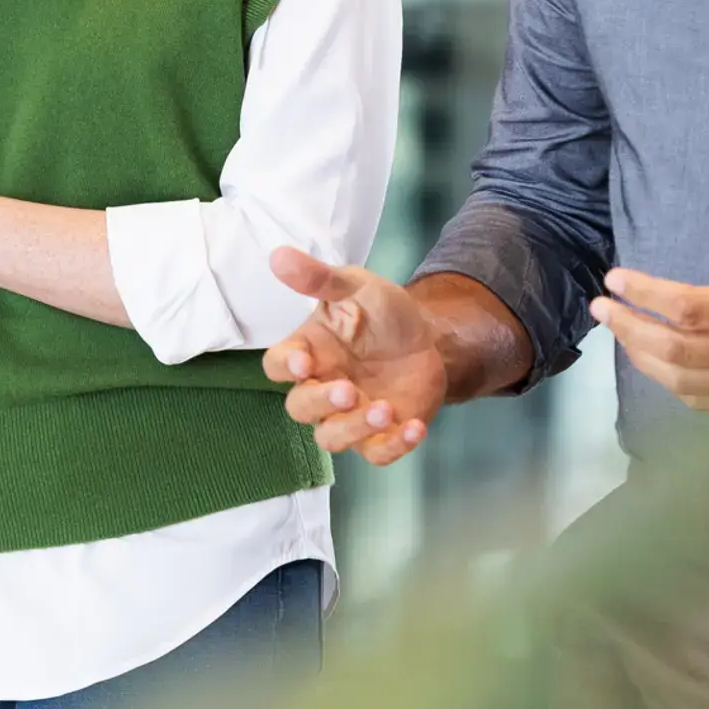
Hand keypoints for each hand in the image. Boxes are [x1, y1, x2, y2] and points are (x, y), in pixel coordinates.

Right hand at [263, 250, 448, 464]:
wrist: (430, 338)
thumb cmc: (382, 312)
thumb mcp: (356, 287)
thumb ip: (319, 278)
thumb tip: (279, 256)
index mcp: (309, 351)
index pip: (278, 365)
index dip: (286, 368)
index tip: (305, 363)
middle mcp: (321, 386)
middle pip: (300, 408)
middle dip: (321, 402)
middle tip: (349, 390)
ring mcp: (349, 415)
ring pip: (332, 438)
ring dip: (354, 428)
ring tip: (384, 410)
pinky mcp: (379, 434)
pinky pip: (377, 453)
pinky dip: (394, 446)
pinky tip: (414, 427)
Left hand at [589, 181, 708, 414]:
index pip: (686, 307)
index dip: (643, 294)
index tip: (616, 278)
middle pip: (671, 349)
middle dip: (627, 328)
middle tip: (601, 307)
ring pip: (680, 381)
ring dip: (642, 357)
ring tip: (621, 331)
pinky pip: (702, 401)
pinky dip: (670, 383)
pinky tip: (657, 362)